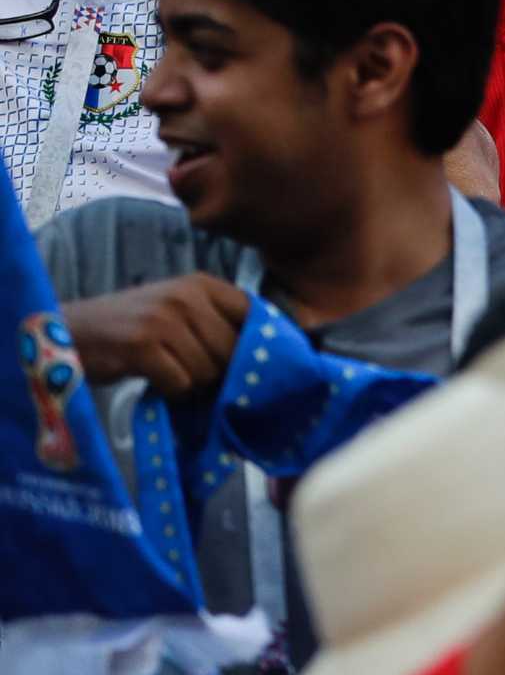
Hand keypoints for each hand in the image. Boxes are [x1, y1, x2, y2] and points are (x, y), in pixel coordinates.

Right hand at [62, 275, 249, 396]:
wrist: (71, 329)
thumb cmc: (132, 324)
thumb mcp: (178, 307)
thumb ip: (216, 319)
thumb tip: (263, 353)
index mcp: (201, 284)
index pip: (253, 313)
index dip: (257, 343)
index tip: (251, 362)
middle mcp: (186, 297)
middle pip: (233, 349)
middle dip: (220, 370)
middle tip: (197, 373)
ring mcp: (163, 321)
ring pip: (208, 369)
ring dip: (193, 381)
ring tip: (171, 372)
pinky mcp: (142, 348)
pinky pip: (181, 383)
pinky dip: (172, 390)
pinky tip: (156, 381)